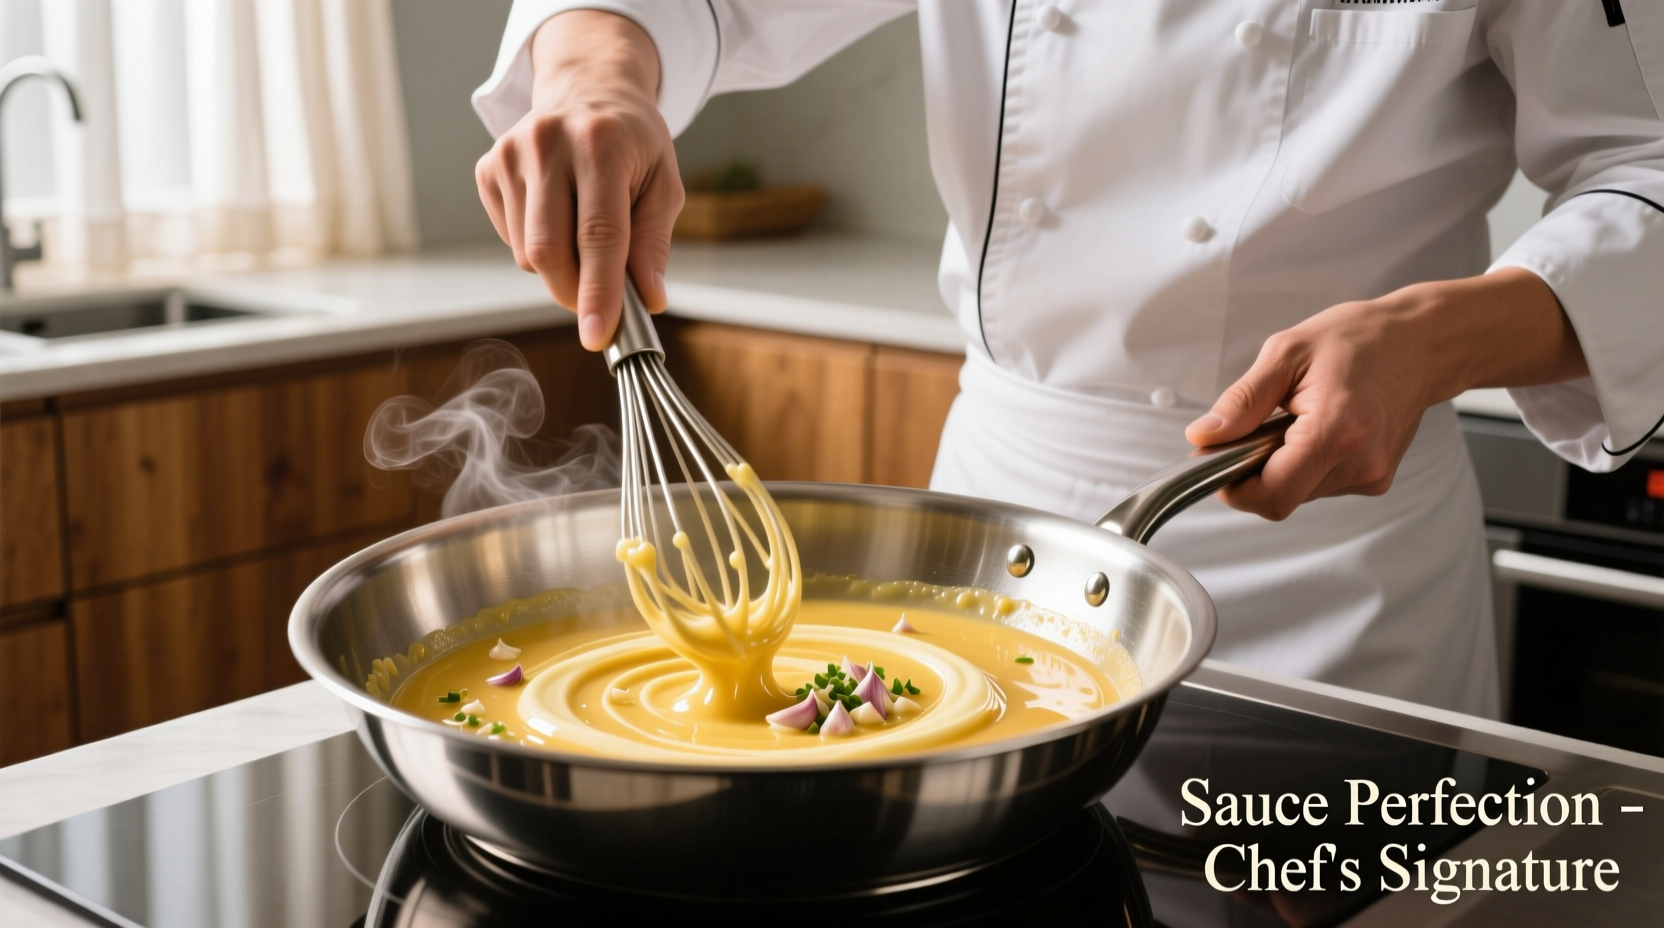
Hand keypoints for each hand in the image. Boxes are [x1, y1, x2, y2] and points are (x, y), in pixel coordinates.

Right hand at [476, 11, 681, 349]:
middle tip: (600, 303)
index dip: (598, 292)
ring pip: (528, 254)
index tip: (597, 336)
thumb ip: (654, 243)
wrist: (588, 90)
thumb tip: (648, 299)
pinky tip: (557, 215)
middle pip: (550, 251)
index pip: (598, 235)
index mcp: (601, 144)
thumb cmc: (632, 144)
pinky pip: (511, 241)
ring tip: (584, 234)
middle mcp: (548, 144)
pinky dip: (538, 248)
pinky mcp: (487, 169)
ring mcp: (510, 154)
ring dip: (560, 269)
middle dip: (575, 293)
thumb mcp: (663, 184)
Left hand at [1185, 268, 1587, 520]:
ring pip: (1299, 493)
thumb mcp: (1286, 353)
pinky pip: (1320, 485)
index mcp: (1337, 432)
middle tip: (1256, 427)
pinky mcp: (1376, 479)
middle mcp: (1361, 463)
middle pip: (1282, 498)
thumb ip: (1241, 402)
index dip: (1234, 486)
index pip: (1272, 495)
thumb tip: (1203, 437)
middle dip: (1254, 471)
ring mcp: (1372, 475)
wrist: (1421, 342)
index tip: (1218, 458)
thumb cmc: (1358, 339)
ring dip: (1281, 465)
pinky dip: (1304, 464)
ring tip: (1294, 419)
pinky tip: (1316, 427)